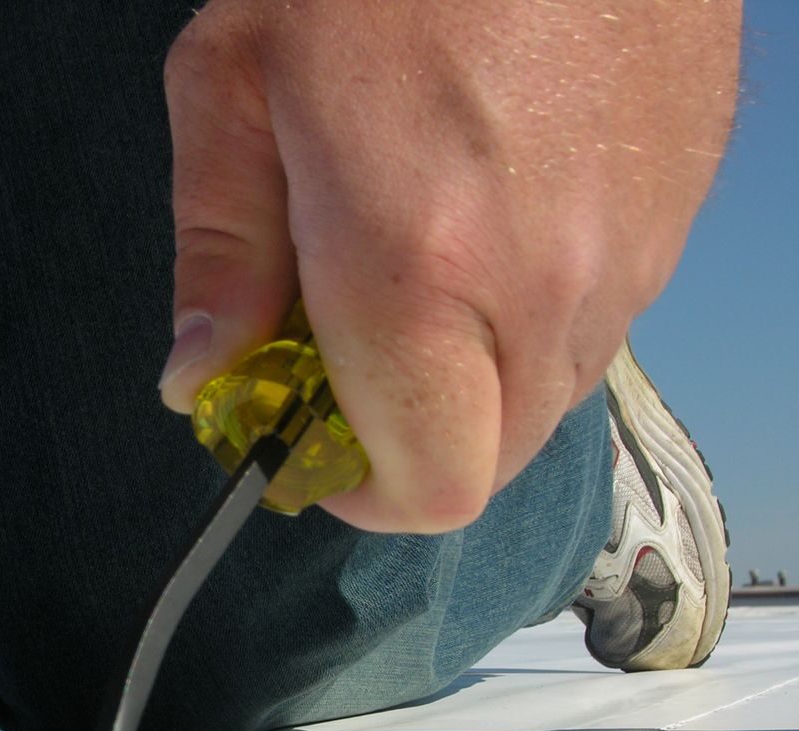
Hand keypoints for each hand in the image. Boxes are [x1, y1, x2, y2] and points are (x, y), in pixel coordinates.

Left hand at [156, 0, 739, 531]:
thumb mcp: (234, 84)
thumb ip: (219, 253)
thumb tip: (200, 382)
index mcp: (417, 269)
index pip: (424, 486)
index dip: (359, 489)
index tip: (310, 438)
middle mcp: (547, 281)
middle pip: (494, 460)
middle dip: (414, 441)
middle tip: (351, 359)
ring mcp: (637, 240)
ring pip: (557, 389)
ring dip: (478, 371)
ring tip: (421, 261)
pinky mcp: (687, 191)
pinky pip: (609, 305)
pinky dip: (541, 299)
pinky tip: (497, 202)